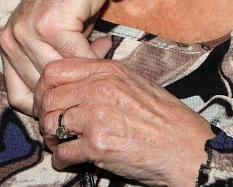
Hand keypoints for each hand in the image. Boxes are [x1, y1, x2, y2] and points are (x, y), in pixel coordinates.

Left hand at [0, 0, 111, 113]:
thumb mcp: (53, 37)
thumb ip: (50, 65)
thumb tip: (61, 104)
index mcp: (7, 45)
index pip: (18, 96)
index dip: (46, 105)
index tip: (70, 103)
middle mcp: (11, 39)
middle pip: (41, 90)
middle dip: (71, 89)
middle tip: (94, 78)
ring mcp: (27, 31)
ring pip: (59, 75)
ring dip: (84, 73)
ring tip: (103, 59)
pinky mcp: (49, 24)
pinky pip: (75, 58)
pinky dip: (93, 60)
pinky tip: (105, 46)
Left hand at [36, 58, 214, 186]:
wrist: (188, 149)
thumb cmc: (165, 118)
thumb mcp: (135, 82)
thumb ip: (104, 76)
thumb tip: (78, 76)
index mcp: (108, 71)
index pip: (55, 70)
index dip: (44, 88)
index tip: (48, 101)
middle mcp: (100, 89)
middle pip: (48, 98)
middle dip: (45, 116)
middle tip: (51, 127)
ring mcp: (97, 117)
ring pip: (51, 125)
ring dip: (51, 139)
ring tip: (59, 144)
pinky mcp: (98, 146)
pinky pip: (62, 153)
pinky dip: (61, 161)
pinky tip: (68, 161)